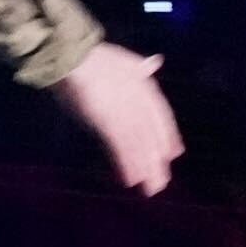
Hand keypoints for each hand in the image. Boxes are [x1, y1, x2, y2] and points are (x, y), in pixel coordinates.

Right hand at [54, 41, 180, 195]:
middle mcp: (140, 102)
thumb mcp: (125, 59)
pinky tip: (130, 180)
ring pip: (139, 146)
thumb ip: (141, 66)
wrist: (72, 57)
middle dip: (156, 161)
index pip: (162, 117)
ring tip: (149, 189)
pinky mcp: (107, 122)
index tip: (173, 154)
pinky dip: (126, 165)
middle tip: (160, 183)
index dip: (169, 136)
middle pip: (152, 136)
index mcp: (146, 87)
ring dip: (144, 169)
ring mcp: (124, 113)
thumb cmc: (94, 59)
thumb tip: (156, 61)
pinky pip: (120, 148)